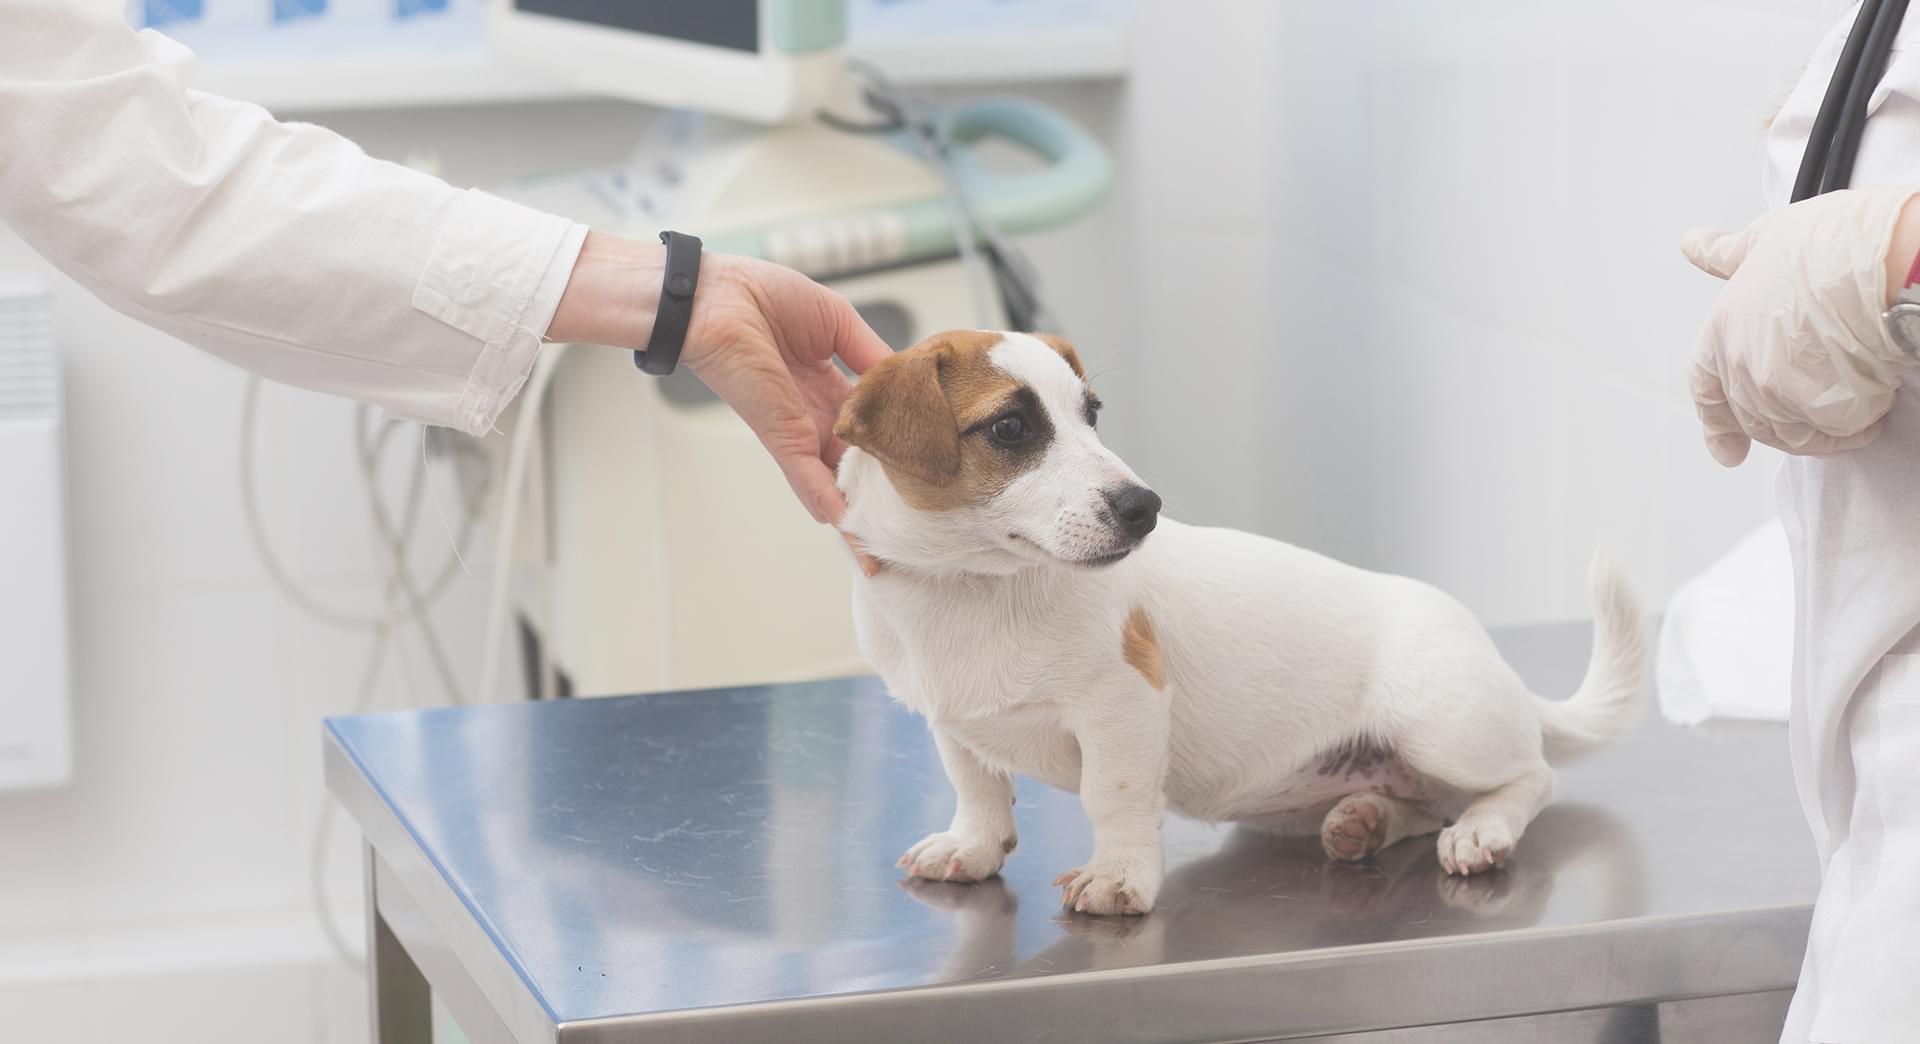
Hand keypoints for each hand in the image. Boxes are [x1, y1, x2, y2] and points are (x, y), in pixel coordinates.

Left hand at [550, 234, 888, 573]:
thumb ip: (874, 355)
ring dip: (859, 511)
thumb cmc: (764, 297)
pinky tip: (847, 526)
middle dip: (881, 493)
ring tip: (887, 541)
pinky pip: (806, 473)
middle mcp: (816, 416)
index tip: (927, 463)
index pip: (873, 426)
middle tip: (919, 518)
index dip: (897, 443)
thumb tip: (909, 381)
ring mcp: (798, 429)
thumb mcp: (839, 322)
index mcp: (830, 387)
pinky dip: (826, 499)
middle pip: (856, 463)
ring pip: (835, 479)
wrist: (715, 298)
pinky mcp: (779, 433)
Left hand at [1681, 187, 1919, 465]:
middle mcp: (1743, 367)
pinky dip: (1853, 426)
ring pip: (1793, 431)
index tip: (1727, 451)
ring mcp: (1780, 394)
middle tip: (1816, 408)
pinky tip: (1872, 404)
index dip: (1715, 423)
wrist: (1884, 265)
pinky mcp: (1823, 411)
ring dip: (1819, 426)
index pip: (1705, 389)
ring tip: (1852, 397)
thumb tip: (1695, 245)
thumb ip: (1728, 255)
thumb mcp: (1766, 238)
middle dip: (1783, 418)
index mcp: (1722, 329)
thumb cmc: (1833, 244)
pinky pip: (1835, 433)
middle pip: (1753, 417)